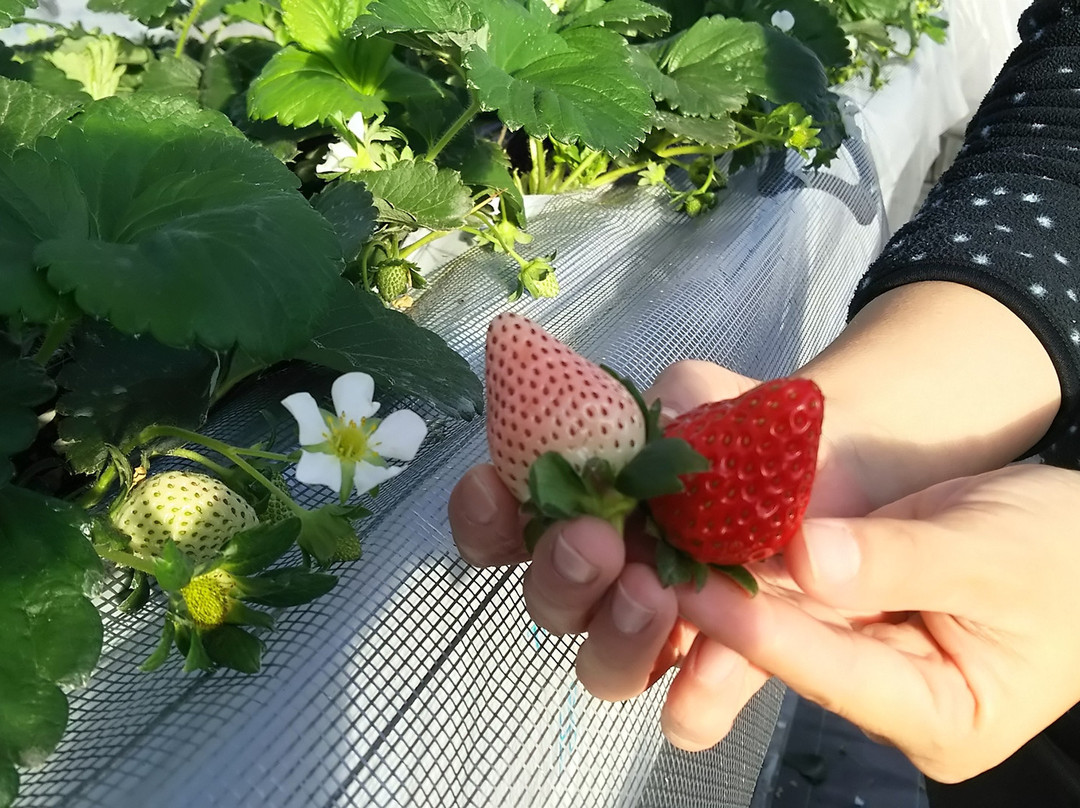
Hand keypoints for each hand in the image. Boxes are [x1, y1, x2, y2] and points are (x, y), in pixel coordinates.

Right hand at [448, 359, 881, 749]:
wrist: (840, 466)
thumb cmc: (749, 427)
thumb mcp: (707, 398)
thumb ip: (669, 406)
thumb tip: (645, 428)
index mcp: (580, 508)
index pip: (502, 524)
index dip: (482, 517)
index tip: (493, 488)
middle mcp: (605, 576)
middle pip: (548, 601)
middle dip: (561, 576)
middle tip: (597, 544)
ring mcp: (659, 628)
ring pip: (602, 666)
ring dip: (616, 636)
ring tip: (657, 594)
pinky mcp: (720, 666)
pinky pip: (688, 710)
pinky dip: (692, 699)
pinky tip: (715, 667)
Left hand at [677, 463, 1079, 782]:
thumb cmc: (1063, 552)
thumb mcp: (993, 553)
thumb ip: (900, 559)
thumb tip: (805, 558)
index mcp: (939, 713)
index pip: (832, 674)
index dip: (759, 631)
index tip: (692, 590)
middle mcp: (888, 697)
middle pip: (794, 656)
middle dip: (722, 612)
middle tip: (648, 568)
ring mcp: (865, 655)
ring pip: (784, 621)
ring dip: (724, 581)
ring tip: (655, 546)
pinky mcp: (849, 614)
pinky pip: (794, 589)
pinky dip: (753, 557)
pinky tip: (699, 525)